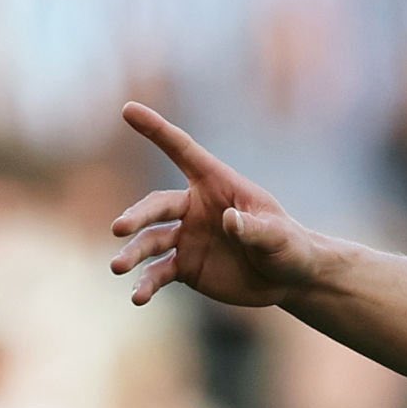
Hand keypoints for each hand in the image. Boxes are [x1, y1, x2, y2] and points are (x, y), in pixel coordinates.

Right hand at [109, 102, 316, 307]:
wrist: (288, 278)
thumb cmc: (288, 245)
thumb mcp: (279, 236)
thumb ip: (255, 228)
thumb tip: (230, 220)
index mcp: (216, 185)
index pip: (183, 152)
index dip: (157, 131)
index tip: (128, 110)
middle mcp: (193, 208)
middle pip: (157, 206)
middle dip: (137, 216)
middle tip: (120, 228)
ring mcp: (186, 238)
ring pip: (150, 241)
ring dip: (133, 253)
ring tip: (118, 267)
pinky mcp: (184, 267)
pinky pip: (159, 273)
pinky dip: (147, 283)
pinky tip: (139, 297)